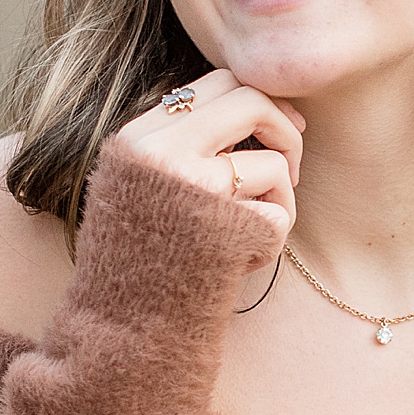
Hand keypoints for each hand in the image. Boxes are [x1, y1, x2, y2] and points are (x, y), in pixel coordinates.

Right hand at [114, 70, 303, 254]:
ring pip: (274, 164)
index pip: (214, 82)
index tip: (275, 128)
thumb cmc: (136, 261)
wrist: (120, 332)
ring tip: (250, 238)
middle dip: (286, 130)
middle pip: (252, 100)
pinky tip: (238, 266)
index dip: (257, 99)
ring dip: (279, 200)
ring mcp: (195, 190)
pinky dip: (271, 243)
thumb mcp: (133, 187)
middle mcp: (162, 154)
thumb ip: (176, 144)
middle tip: (292, 165)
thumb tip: (251, 105)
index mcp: (136, 138)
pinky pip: (280, 216)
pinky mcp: (227, 228)